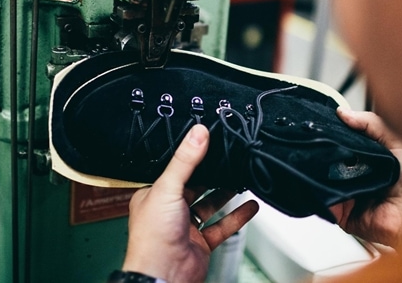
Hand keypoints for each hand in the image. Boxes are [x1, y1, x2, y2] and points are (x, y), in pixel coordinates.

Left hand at [122, 124, 258, 282]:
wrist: (163, 275)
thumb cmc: (152, 238)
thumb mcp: (167, 188)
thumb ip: (185, 160)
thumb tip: (198, 133)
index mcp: (152, 195)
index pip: (174, 169)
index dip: (190, 158)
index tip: (207, 143)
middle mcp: (168, 210)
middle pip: (194, 186)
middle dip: (212, 174)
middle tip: (228, 159)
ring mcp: (185, 227)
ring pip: (210, 205)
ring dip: (225, 193)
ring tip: (241, 178)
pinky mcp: (201, 242)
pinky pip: (222, 226)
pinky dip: (237, 216)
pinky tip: (249, 206)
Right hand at [330, 109, 401, 246]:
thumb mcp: (398, 143)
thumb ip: (372, 124)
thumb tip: (343, 113)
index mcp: (367, 161)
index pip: (341, 145)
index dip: (333, 136)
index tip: (322, 125)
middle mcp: (356, 178)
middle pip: (329, 162)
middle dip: (325, 153)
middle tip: (321, 143)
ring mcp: (347, 196)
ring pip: (324, 180)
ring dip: (322, 172)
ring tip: (324, 161)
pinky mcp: (342, 214)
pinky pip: (325, 202)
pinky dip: (322, 193)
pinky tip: (326, 181)